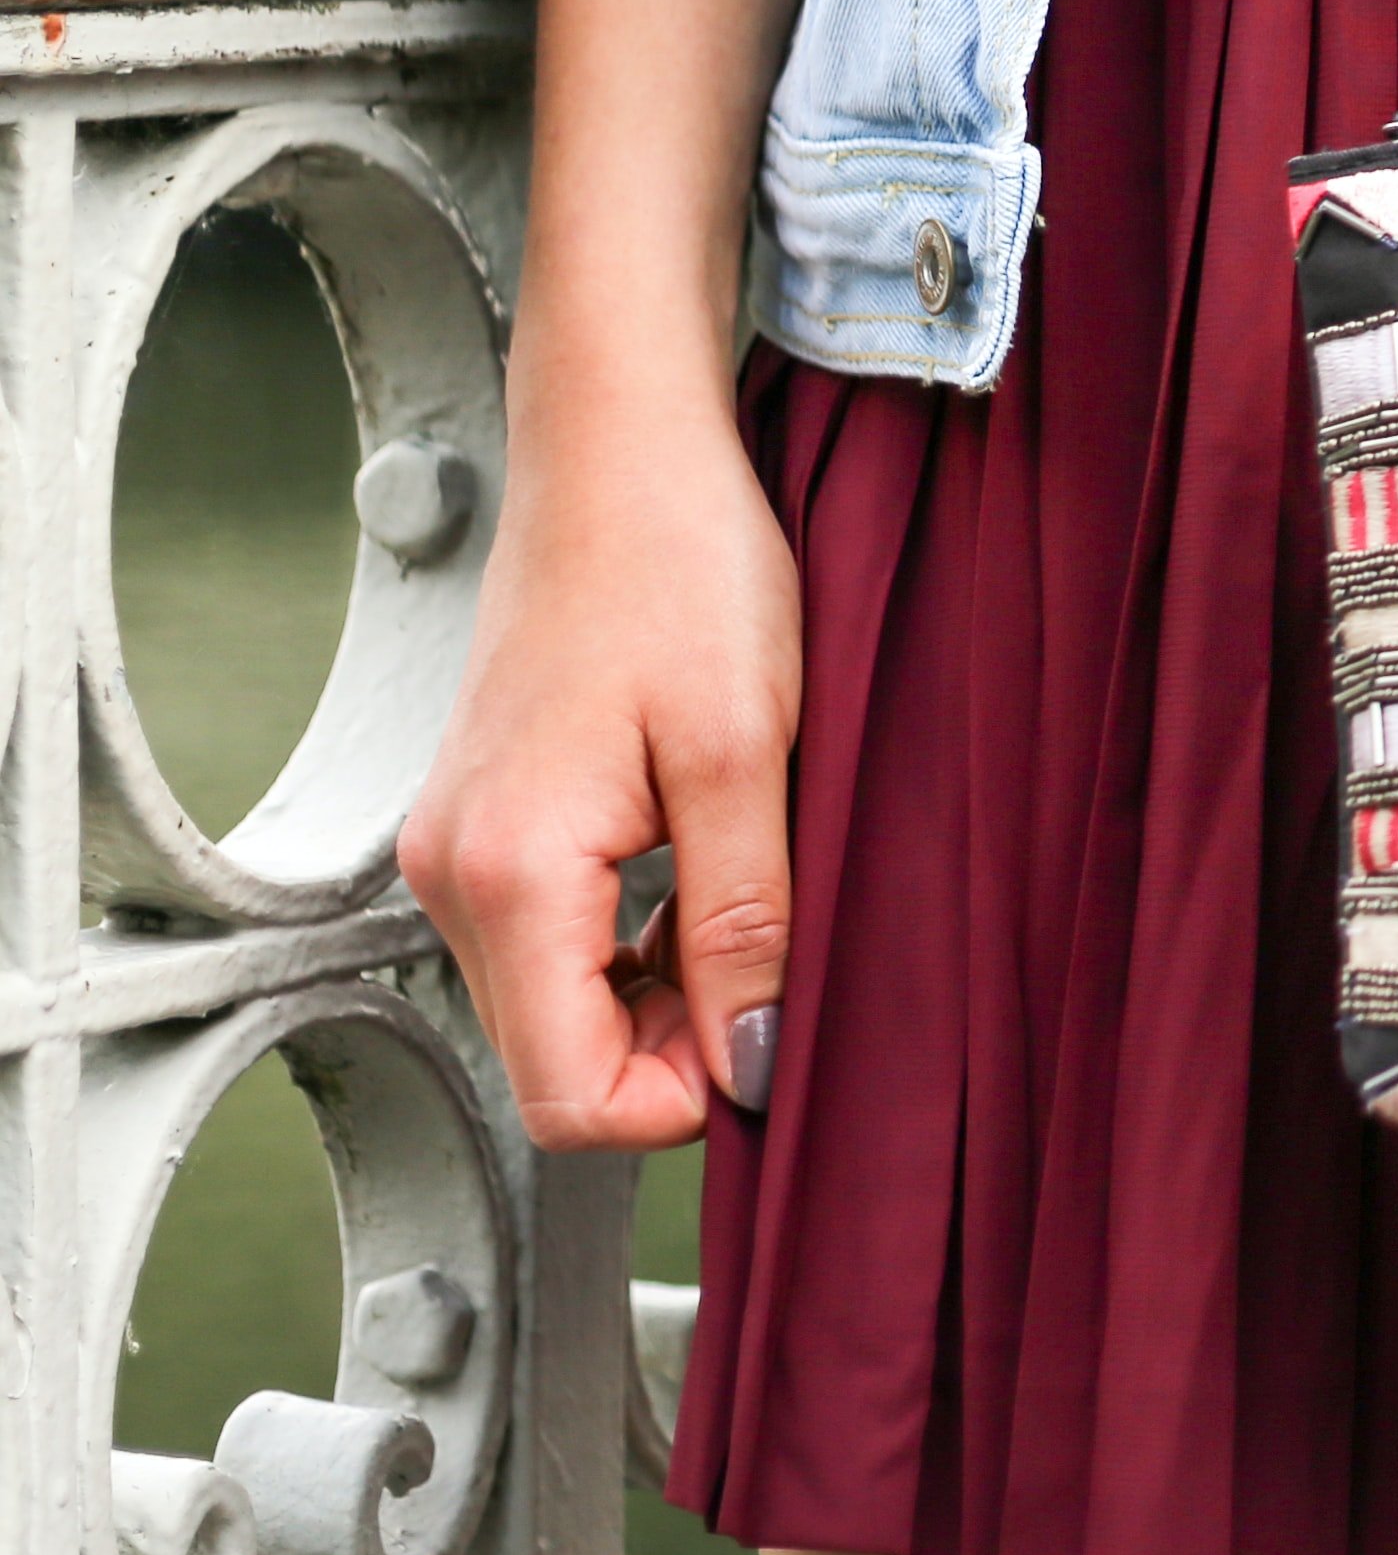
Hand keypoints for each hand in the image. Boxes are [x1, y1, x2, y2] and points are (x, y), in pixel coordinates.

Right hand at [399, 390, 799, 1149]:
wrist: (622, 453)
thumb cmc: (684, 569)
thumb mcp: (748, 755)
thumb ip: (744, 925)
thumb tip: (748, 1067)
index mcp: (511, 873)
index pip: (569, 1095)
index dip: (681, 1101)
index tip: (774, 1042)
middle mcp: (455, 874)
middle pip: (558, 1059)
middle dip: (679, 1046)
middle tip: (784, 963)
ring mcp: (461, 847)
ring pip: (560, 1005)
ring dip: (664, 993)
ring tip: (757, 903)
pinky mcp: (489, 821)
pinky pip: (556, 941)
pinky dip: (637, 943)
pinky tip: (710, 874)